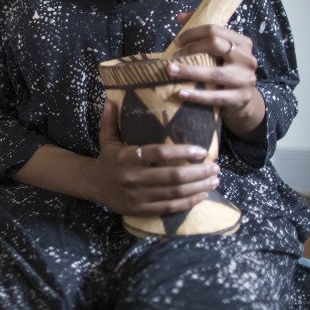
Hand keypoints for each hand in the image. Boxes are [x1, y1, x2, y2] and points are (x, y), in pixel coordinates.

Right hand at [85, 99, 219, 215]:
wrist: (93, 186)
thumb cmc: (107, 159)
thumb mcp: (106, 139)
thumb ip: (110, 120)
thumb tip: (111, 99)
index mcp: (126, 158)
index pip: (158, 154)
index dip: (182, 152)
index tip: (202, 151)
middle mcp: (133, 178)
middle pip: (172, 176)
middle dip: (198, 172)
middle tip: (215, 166)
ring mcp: (138, 196)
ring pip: (175, 193)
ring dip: (198, 187)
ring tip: (214, 179)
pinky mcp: (142, 210)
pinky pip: (170, 207)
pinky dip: (189, 202)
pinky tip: (202, 195)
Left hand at [167, 12, 265, 140]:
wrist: (244, 98)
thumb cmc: (226, 68)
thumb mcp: (221, 50)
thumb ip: (203, 32)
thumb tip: (179, 17)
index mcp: (242, 42)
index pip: (214, 30)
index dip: (192, 34)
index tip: (177, 42)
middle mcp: (246, 58)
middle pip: (215, 45)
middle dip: (190, 49)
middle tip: (173, 57)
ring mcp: (245, 79)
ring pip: (214, 73)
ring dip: (189, 71)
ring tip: (170, 71)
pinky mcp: (240, 98)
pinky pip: (215, 97)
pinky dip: (197, 95)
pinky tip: (182, 93)